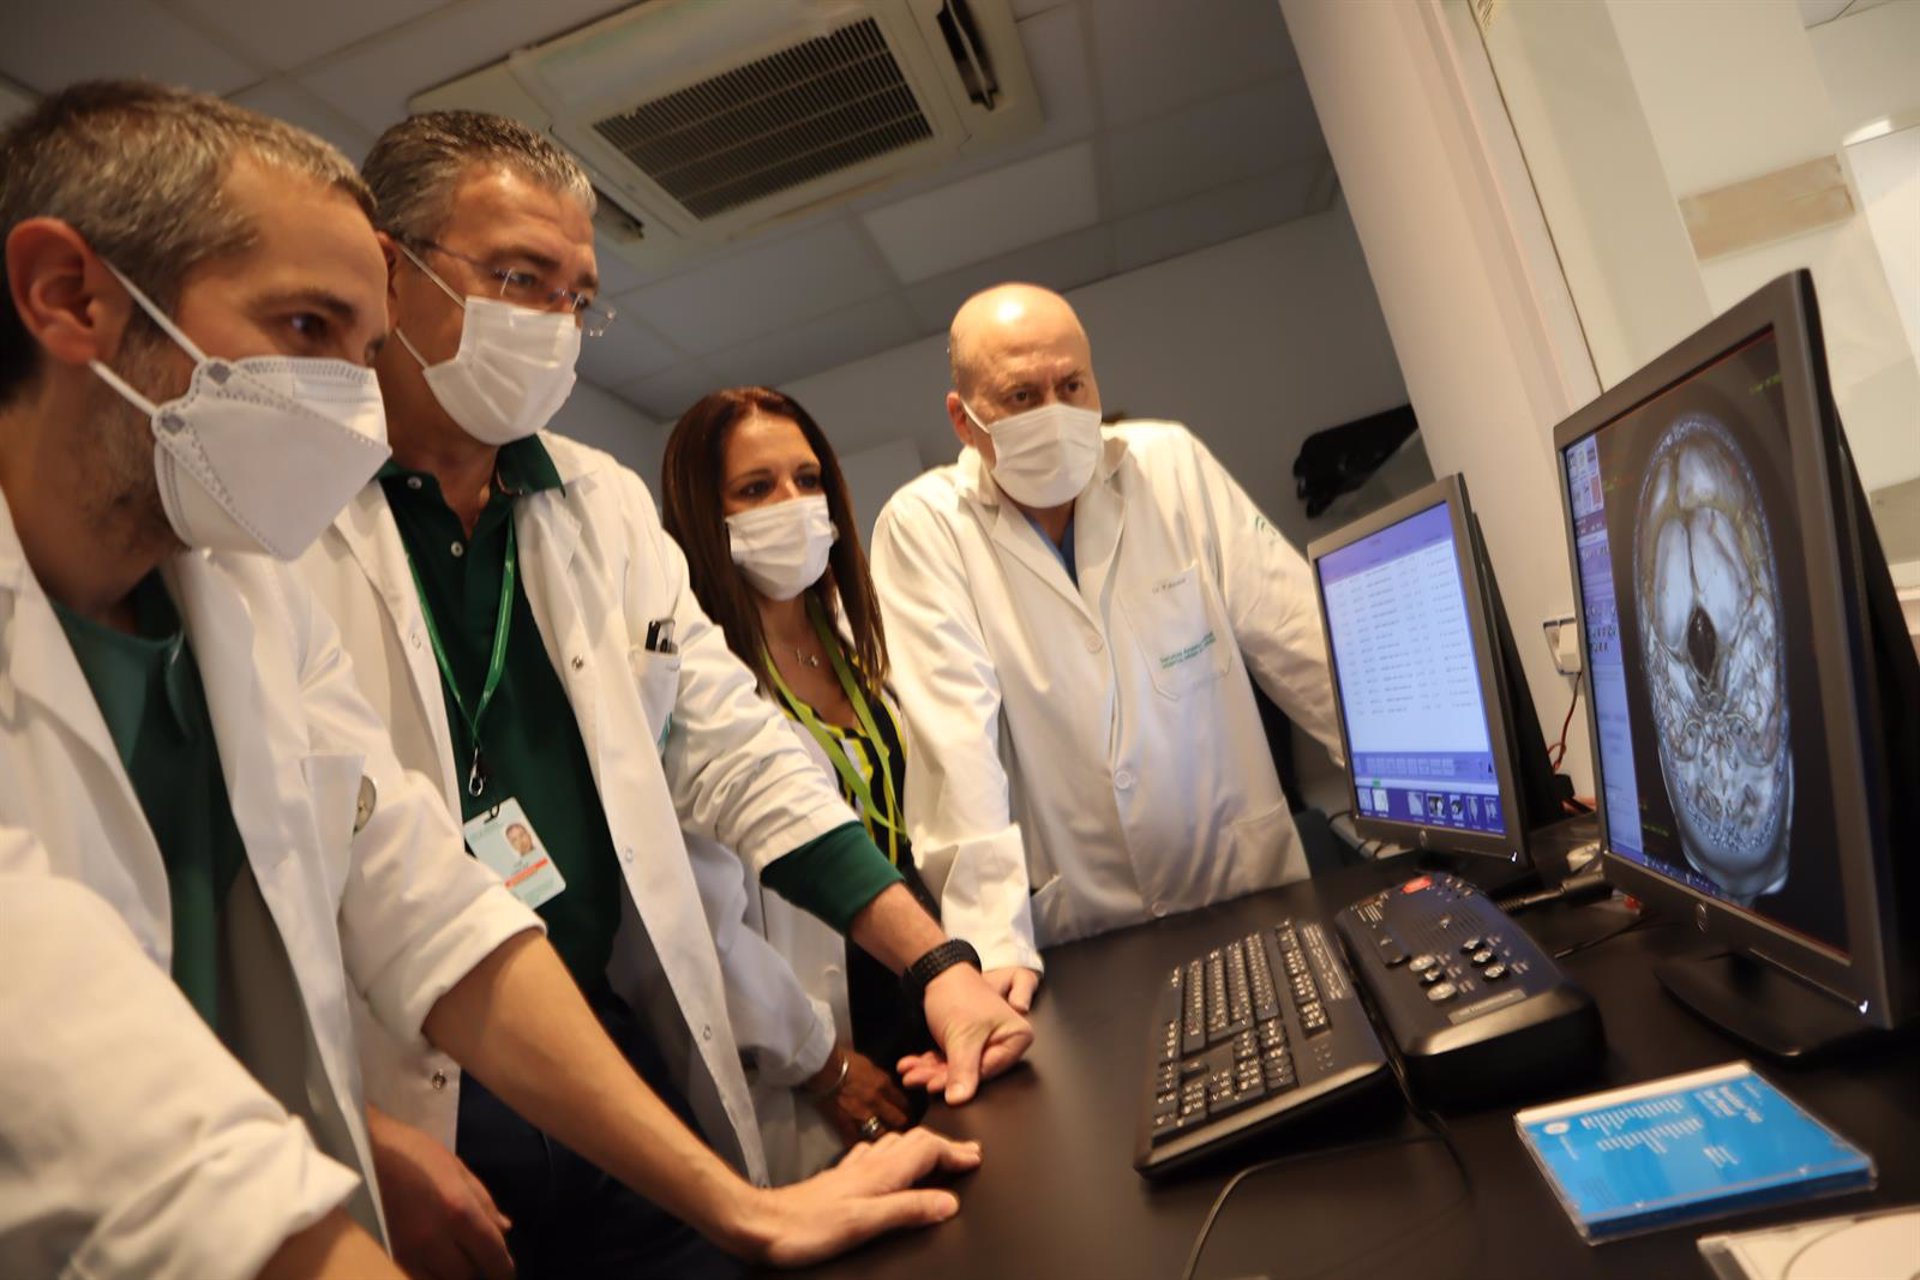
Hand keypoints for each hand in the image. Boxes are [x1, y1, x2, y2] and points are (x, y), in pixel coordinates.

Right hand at [366, 1105, 514, 1279]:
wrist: (361, 1151)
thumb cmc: (413, 1152)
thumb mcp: (456, 1168)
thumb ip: (484, 1201)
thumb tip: (504, 1229)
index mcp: (459, 1211)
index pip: (492, 1254)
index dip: (504, 1269)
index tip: (506, 1272)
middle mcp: (435, 1238)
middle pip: (467, 1275)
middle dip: (478, 1269)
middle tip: (478, 1258)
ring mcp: (407, 1251)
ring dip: (452, 1275)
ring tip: (454, 1261)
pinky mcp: (387, 1255)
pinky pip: (414, 1278)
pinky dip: (428, 1275)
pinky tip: (432, 1262)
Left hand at [733, 1128, 981, 1266]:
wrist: (762, 1224)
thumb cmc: (810, 1228)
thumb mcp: (865, 1223)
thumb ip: (908, 1209)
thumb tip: (950, 1202)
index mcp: (881, 1173)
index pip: (928, 1149)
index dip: (955, 1152)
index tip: (976, 1159)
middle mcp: (870, 1164)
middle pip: (915, 1141)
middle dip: (944, 1145)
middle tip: (967, 1154)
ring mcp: (853, 1169)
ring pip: (896, 1144)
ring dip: (922, 1145)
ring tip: (939, 1153)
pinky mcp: (839, 1178)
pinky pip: (876, 1154)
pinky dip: (895, 1152)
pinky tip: (888, 1159)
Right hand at [806, 1045, 911, 1145]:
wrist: (823, 1066)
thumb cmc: (844, 1060)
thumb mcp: (869, 1065)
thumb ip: (879, 1079)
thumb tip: (885, 1088)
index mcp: (883, 1084)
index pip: (902, 1102)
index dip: (906, 1109)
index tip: (907, 1113)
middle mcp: (877, 1101)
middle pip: (897, 1120)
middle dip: (900, 1125)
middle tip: (900, 1130)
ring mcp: (861, 1114)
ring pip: (880, 1134)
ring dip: (883, 1137)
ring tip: (884, 1141)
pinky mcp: (844, 1122)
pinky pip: (854, 1139)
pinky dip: (858, 1143)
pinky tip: (861, 1147)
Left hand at [905, 965, 1031, 1104]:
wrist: (936, 970)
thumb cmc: (959, 996)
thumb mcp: (963, 1037)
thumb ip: (963, 1071)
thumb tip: (959, 1100)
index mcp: (1016, 1036)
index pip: (990, 1070)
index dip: (962, 1080)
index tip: (935, 1086)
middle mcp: (1004, 1040)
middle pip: (971, 1070)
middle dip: (938, 1076)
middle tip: (914, 1079)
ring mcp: (983, 1041)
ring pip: (956, 1066)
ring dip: (929, 1071)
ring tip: (908, 1073)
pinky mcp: (965, 1041)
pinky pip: (948, 1058)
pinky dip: (928, 1061)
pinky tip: (909, 1064)